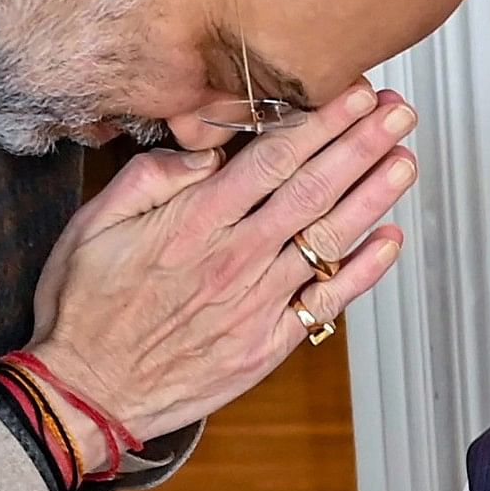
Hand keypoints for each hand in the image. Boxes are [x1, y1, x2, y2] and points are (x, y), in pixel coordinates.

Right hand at [23, 86, 418, 447]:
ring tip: (404, 160)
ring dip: (373, 196)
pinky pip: (326, 303)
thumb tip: (204, 152)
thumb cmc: (85, 310)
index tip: (351, 95)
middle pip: (312, 190)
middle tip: (396, 115)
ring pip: (327, 239)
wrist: (86, 394)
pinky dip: (363, 272)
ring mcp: (255, 304)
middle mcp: (232, 259)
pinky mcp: (267, 345)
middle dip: (360, 146)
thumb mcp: (92, 225)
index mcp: (192, 225)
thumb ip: (149, 179)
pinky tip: (389, 241)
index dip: (320, 124)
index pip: (271, 160)